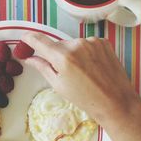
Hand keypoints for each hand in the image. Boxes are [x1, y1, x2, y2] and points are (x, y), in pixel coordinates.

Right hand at [22, 32, 140, 124]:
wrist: (115, 101)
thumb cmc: (86, 98)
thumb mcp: (59, 86)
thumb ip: (43, 67)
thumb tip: (30, 58)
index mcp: (63, 57)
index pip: (39, 40)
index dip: (29, 39)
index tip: (25, 38)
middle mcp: (77, 44)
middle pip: (58, 45)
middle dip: (57, 55)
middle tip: (64, 73)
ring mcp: (92, 41)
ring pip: (73, 45)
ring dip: (72, 54)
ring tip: (82, 73)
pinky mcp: (103, 42)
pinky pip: (86, 44)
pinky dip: (85, 53)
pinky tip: (91, 67)